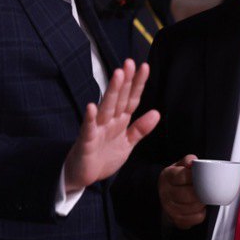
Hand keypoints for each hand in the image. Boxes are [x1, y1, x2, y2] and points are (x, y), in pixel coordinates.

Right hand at [63, 59, 159, 191]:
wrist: (83, 175)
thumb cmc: (103, 156)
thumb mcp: (127, 143)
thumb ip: (140, 129)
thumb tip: (156, 113)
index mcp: (120, 121)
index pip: (131, 99)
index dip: (138, 84)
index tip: (144, 67)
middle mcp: (109, 121)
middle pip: (119, 98)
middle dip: (125, 81)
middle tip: (130, 63)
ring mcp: (97, 129)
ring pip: (106, 108)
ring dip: (112, 92)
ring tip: (117, 76)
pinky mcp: (86, 141)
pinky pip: (88, 128)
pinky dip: (90, 119)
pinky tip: (91, 107)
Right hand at [159, 154, 205, 228]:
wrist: (167, 195)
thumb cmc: (178, 179)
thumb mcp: (181, 166)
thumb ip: (188, 160)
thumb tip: (192, 161)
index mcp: (167, 176)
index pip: (182, 176)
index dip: (195, 177)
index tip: (204, 176)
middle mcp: (165, 192)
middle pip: (188, 194)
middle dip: (201, 192)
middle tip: (207, 189)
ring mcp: (169, 208)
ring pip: (193, 207)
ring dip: (202, 203)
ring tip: (203, 197)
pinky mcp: (176, 220)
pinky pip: (195, 218)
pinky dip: (201, 213)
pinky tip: (199, 207)